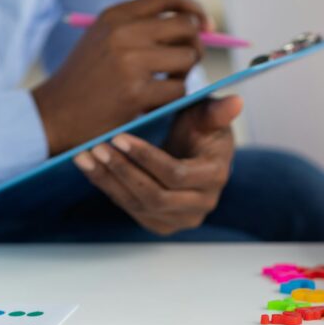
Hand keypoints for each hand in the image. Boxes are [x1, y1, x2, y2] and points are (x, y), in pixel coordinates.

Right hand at [32, 0, 208, 154]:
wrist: (52, 116)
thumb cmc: (85, 80)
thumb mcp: (103, 39)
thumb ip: (141, 27)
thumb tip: (197, 24)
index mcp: (115, 15)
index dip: (194, 9)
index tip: (204, 26)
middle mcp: (123, 32)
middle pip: (186, 26)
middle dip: (196, 45)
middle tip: (186, 63)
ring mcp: (130, 62)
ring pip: (188, 57)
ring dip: (185, 74)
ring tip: (165, 85)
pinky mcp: (136, 93)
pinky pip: (179, 89)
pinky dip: (173, 99)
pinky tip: (153, 103)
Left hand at [73, 96, 241, 235]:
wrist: (192, 152)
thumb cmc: (199, 129)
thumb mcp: (206, 115)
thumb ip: (217, 111)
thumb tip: (237, 101)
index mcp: (215, 176)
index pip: (176, 174)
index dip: (146, 158)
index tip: (120, 137)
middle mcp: (201, 204)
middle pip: (155, 195)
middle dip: (123, 171)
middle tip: (98, 147)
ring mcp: (180, 218)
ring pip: (139, 205)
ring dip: (109, 180)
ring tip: (86, 156)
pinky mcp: (161, 223)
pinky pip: (130, 209)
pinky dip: (107, 188)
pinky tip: (89, 168)